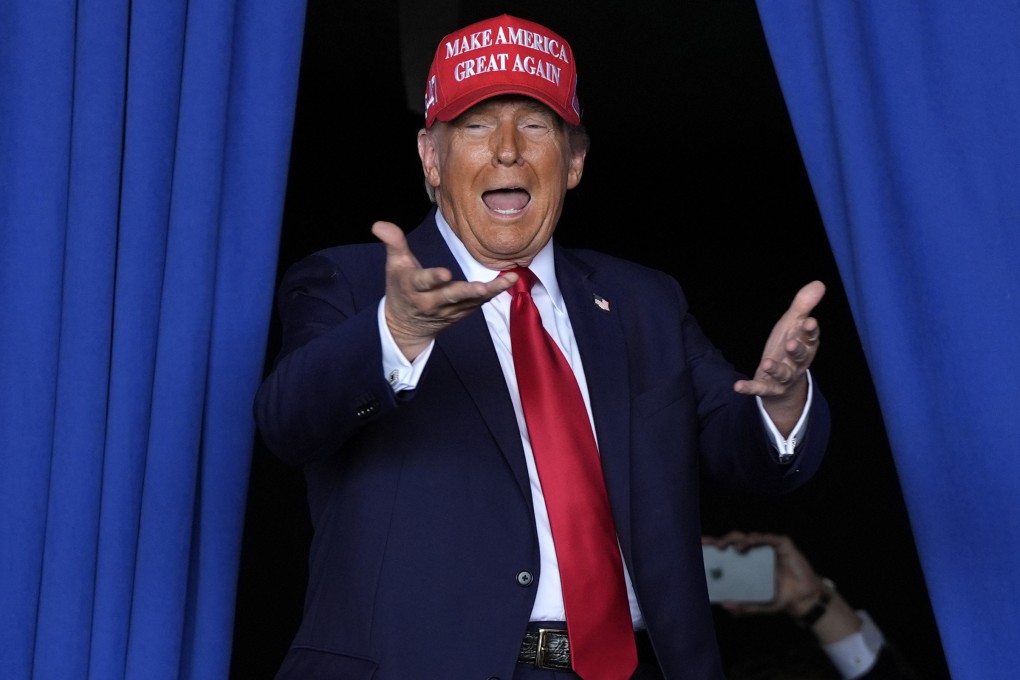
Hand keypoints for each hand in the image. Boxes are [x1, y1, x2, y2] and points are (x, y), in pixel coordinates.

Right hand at [372, 221, 515, 359]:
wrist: (406, 325)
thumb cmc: (401, 289)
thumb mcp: (394, 266)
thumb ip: (393, 243)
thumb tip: (379, 223)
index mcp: (413, 288)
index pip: (423, 282)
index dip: (434, 278)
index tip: (445, 273)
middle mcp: (431, 302)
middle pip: (451, 297)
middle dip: (467, 292)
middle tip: (482, 287)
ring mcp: (448, 311)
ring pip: (470, 302)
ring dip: (490, 292)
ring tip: (510, 279)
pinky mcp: (460, 314)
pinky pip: (478, 304)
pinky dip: (493, 294)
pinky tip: (509, 281)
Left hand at [702, 531, 825, 617]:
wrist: (803, 600)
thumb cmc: (779, 598)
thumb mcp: (759, 605)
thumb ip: (744, 607)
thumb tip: (726, 606)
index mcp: (746, 563)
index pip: (727, 551)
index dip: (714, 546)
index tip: (701, 545)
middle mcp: (755, 552)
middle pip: (735, 540)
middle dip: (723, 541)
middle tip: (715, 547)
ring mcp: (769, 547)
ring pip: (750, 537)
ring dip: (739, 540)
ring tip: (732, 548)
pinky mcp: (783, 544)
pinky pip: (769, 538)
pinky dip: (759, 538)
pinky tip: (751, 542)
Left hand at [733, 280, 824, 432]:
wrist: (783, 381)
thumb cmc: (789, 346)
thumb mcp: (793, 324)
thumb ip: (803, 306)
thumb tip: (819, 283)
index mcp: (806, 346)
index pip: (811, 338)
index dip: (810, 331)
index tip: (810, 322)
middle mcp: (797, 363)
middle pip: (800, 357)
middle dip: (797, 351)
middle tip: (791, 343)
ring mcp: (783, 377)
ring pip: (783, 375)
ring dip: (776, 369)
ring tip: (767, 363)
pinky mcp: (768, 388)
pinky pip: (760, 388)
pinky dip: (749, 388)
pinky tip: (737, 386)